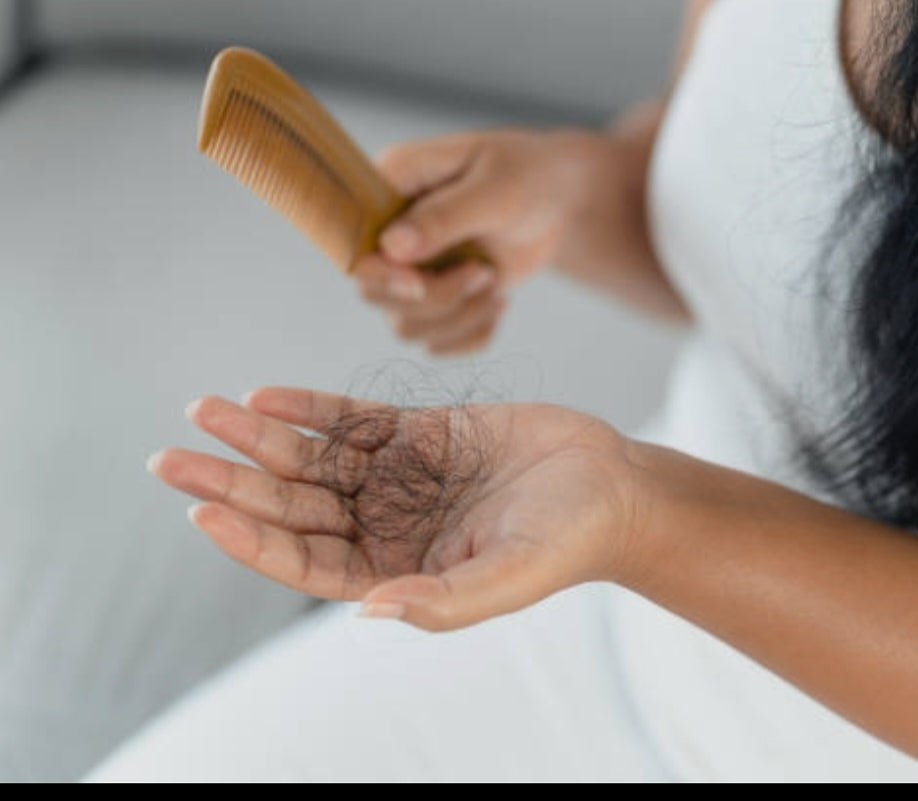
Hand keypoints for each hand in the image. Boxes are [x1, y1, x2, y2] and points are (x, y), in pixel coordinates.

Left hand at [147, 388, 644, 629]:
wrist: (612, 485)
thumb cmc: (566, 541)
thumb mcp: (508, 576)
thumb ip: (442, 599)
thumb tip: (369, 610)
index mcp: (396, 570)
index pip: (305, 561)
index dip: (253, 538)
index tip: (205, 512)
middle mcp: (387, 525)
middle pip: (292, 504)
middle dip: (231, 481)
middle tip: (168, 460)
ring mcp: (399, 476)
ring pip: (311, 457)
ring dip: (257, 437)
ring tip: (204, 411)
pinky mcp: (419, 431)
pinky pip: (351, 420)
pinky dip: (309, 408)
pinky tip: (264, 396)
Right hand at [354, 128, 603, 354]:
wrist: (557, 200)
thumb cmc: (527, 176)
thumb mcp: (494, 190)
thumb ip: (443, 217)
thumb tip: (391, 248)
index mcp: (391, 185)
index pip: (355, 244)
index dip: (381, 274)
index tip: (420, 282)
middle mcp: (389, 230)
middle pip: (374, 294)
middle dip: (434, 298)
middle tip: (483, 273)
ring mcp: (411, 268)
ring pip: (406, 326)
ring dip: (458, 318)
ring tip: (494, 281)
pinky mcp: (436, 297)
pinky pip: (436, 342)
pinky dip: (472, 335)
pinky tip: (499, 302)